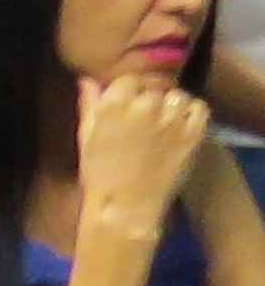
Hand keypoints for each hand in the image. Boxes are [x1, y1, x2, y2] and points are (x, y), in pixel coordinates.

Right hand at [78, 74, 207, 242]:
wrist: (127, 206)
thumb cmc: (100, 173)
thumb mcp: (86, 136)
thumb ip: (89, 105)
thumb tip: (88, 80)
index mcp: (113, 104)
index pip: (129, 80)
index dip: (130, 92)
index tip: (130, 106)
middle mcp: (143, 106)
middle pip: (154, 88)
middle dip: (151, 100)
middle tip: (147, 119)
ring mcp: (170, 119)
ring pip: (177, 96)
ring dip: (172, 106)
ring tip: (166, 124)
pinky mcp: (192, 132)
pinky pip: (199, 108)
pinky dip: (193, 113)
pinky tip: (183, 126)